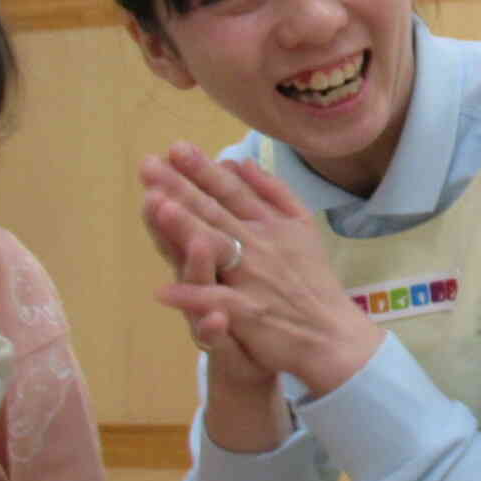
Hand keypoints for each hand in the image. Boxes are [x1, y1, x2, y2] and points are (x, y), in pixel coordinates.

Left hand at [140, 143, 383, 396]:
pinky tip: (162, 290)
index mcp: (270, 224)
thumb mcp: (301, 227)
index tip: (175, 147)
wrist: (331, 333)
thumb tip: (242, 161)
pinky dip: (192, 296)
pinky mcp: (250, 312)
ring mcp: (253, 277)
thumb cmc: (312, 280)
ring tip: (157, 206)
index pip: (231, 191)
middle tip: (149, 165)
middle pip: (215, 211)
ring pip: (216, 246)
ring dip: (186, 227)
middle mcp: (260, 244)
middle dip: (181, 186)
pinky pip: (217, 302)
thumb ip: (273, 193)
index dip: (203, 169)